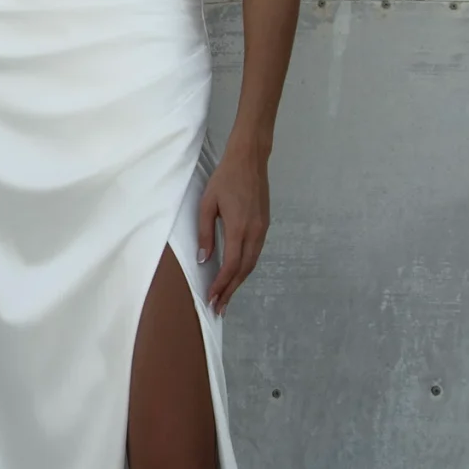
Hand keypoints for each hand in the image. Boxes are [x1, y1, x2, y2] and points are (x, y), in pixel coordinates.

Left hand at [197, 147, 269, 315]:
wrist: (250, 160)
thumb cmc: (224, 179)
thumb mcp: (207, 204)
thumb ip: (205, 233)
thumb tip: (203, 260)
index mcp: (239, 227)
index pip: (231, 265)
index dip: (221, 285)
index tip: (212, 299)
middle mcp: (255, 232)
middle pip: (244, 270)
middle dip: (231, 290)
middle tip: (219, 308)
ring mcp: (262, 230)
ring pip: (251, 263)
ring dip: (239, 281)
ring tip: (226, 296)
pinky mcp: (264, 225)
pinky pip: (255, 253)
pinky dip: (245, 268)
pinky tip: (236, 274)